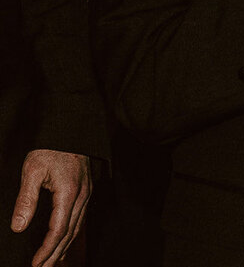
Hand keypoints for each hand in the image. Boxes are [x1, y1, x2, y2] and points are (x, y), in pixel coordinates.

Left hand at [10, 149, 90, 266]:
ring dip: (64, 247)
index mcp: (69, 193)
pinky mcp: (86, 191)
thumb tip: (18, 226)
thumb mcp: (32, 171)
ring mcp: (86, 194)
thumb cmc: (51, 148)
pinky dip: (72, 234)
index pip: (58, 230)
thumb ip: (26, 199)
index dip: (46, 249)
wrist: (70, 130)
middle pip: (70, 233)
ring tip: (53, 262)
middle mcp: (82, 196)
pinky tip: (65, 241)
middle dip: (56, 254)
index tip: (35, 263)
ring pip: (77, 227)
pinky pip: (80, 219)